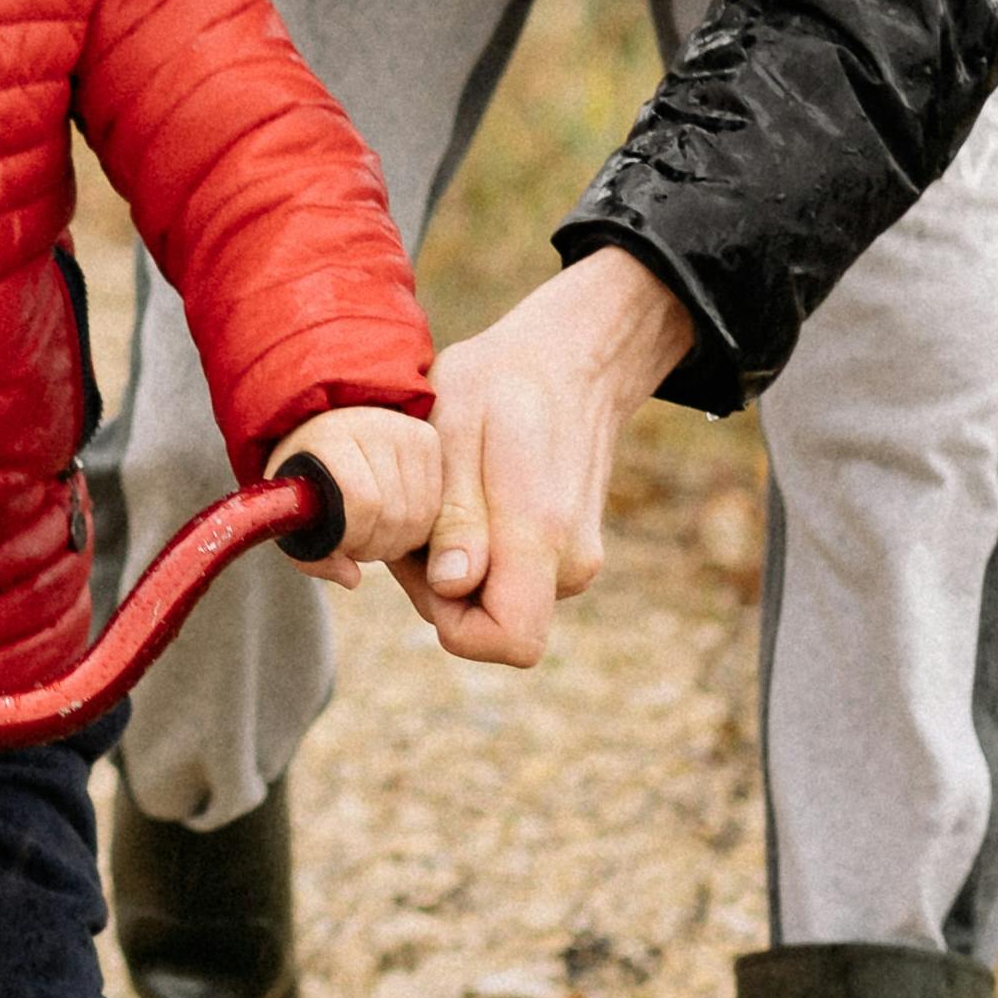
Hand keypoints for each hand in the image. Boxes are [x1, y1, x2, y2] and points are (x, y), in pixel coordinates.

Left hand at [265, 405, 440, 587]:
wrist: (322, 430)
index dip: (355, 537)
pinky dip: (415, 526)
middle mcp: (372, 425)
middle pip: (396, 513)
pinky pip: (434, 506)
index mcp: (330, 437)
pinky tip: (393, 517)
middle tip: (358, 542)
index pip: (363, 501)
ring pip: (419, 515)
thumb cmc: (305, 477)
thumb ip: (312, 555)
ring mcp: (404, 429)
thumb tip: (352, 578)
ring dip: (397, 540)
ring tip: (373, 531)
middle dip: (376, 545)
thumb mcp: (293, 515)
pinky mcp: (427, 438)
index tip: (341, 542)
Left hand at [393, 249, 694, 667]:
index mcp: (542, 532)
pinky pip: (509, 579)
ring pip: (493, 600)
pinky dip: (476, 552)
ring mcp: (575, 562)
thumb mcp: (457, 425)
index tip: (426, 566)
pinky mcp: (569, 555)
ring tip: (445, 493)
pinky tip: (467, 497)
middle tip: (422, 508)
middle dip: (438, 585)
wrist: (573, 358)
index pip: (511, 639)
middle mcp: (570, 562)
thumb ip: (456, 512)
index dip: (456, 624)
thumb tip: (454, 584)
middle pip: (488, 623)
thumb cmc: (503, 382)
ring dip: (453, 565)